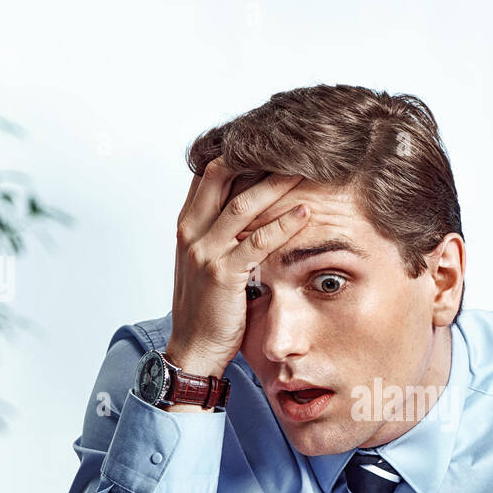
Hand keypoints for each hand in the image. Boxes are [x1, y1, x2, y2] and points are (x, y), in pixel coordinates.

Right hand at [167, 158, 311, 373]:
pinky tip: (305, 214)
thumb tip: (250, 210)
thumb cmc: (206, 308)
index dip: (238, 153)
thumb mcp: (206, 263)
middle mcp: (192, 233)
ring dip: (277, 185)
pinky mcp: (223, 274)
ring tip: (306, 170)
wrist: (194, 349)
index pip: (209, 175)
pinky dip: (283, 226)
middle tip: (292, 145)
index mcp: (187, 226)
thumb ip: (220, 234)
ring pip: (243, 205)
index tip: (269, 142)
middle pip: (224, 177)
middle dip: (257, 158)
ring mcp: (205, 252)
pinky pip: (257, 242)